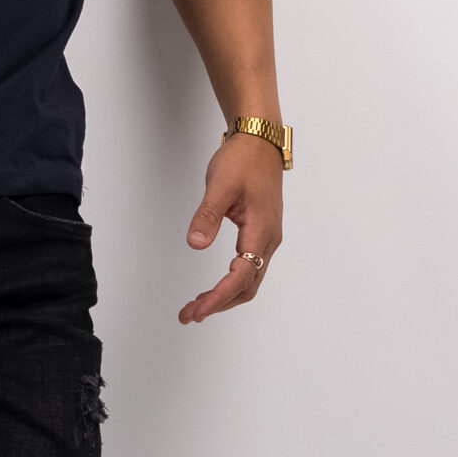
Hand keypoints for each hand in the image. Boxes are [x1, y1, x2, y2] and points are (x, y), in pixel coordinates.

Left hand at [179, 133, 283, 323]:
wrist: (260, 141)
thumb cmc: (243, 160)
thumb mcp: (220, 185)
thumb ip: (208, 216)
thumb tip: (196, 244)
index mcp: (261, 230)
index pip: (241, 275)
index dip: (219, 296)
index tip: (198, 309)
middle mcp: (268, 239)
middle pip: (247, 286)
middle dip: (219, 304)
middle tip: (189, 314)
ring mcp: (266, 238)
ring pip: (249, 280)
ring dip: (224, 297)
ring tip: (196, 307)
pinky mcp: (259, 234)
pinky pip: (248, 268)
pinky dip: (229, 284)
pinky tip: (213, 288)